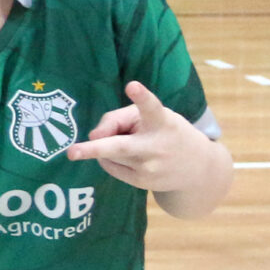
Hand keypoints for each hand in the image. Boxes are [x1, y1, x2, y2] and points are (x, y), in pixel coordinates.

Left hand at [65, 80, 200, 191]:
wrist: (197, 169)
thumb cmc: (165, 132)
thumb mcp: (149, 117)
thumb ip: (118, 118)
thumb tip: (93, 137)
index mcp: (162, 122)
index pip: (152, 108)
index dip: (142, 97)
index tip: (132, 86)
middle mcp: (155, 147)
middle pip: (121, 146)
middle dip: (94, 149)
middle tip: (71, 152)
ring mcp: (148, 169)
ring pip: (108, 154)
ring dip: (106, 146)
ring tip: (129, 141)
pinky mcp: (141, 183)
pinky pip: (111, 166)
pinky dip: (111, 158)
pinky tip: (129, 156)